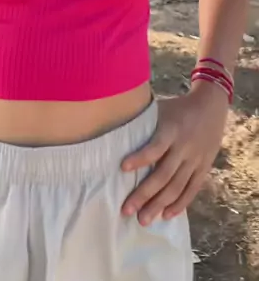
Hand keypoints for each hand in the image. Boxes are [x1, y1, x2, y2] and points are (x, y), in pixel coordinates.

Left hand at [121, 84, 228, 225]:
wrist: (211, 106)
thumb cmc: (177, 108)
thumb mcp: (160, 109)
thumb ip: (143, 122)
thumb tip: (112, 128)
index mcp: (171, 130)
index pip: (155, 147)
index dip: (140, 158)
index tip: (122, 168)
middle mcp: (184, 147)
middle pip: (164, 175)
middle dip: (144, 194)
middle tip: (127, 210)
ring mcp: (196, 160)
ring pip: (177, 187)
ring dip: (159, 205)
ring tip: (143, 219)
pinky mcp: (204, 168)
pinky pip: (192, 190)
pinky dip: (180, 204)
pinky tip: (166, 215)